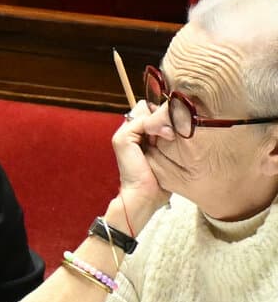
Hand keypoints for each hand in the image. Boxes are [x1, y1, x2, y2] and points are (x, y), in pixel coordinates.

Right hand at [111, 98, 171, 229]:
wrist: (145, 195)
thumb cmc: (158, 180)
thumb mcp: (166, 154)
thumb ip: (167, 135)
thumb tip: (179, 118)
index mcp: (136, 135)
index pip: (150, 110)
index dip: (164, 114)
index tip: (177, 126)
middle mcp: (127, 131)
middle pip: (147, 106)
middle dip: (162, 114)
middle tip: (173, 130)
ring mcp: (123, 134)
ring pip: (146, 109)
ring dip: (161, 119)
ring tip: (171, 135)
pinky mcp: (123, 139)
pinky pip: (143, 120)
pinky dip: (156, 125)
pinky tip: (167, 137)